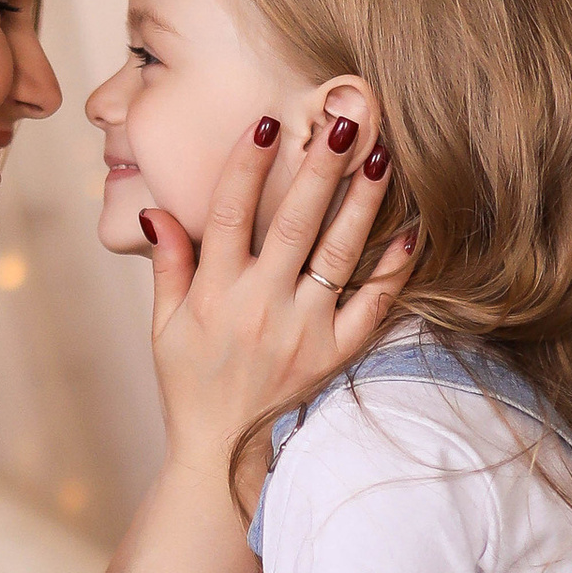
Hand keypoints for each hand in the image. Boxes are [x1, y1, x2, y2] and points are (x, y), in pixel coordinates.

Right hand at [146, 110, 411, 474]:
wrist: (221, 452)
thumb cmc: (190, 384)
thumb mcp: (164, 326)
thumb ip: (169, 265)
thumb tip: (159, 210)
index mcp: (214, 294)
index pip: (230, 214)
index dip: (247, 166)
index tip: (267, 124)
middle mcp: (260, 307)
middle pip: (293, 223)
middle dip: (319, 168)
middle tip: (343, 119)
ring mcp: (302, 331)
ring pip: (337, 255)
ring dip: (360, 202)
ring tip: (380, 156)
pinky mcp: (333, 354)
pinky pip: (372, 306)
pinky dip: (394, 268)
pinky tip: (412, 229)